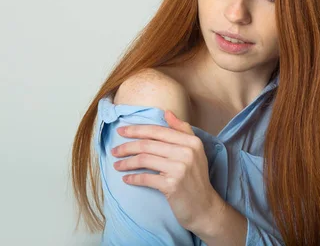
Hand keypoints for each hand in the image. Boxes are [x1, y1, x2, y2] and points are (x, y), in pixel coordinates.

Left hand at [111, 109, 220, 232]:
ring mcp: (179, 169)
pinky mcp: (172, 185)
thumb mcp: (195, 150)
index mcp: (191, 141)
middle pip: (148, 144)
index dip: (137, 130)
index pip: (158, 131)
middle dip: (127, 146)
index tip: (122, 131)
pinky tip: (126, 178)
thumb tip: (166, 113)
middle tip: (114, 150)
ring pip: (144, 160)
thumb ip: (182, 130)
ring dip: (126, 162)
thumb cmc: (196, 177)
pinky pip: (146, 178)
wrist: (205, 206)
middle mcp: (186, 152)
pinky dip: (133, 178)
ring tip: (117, 164)